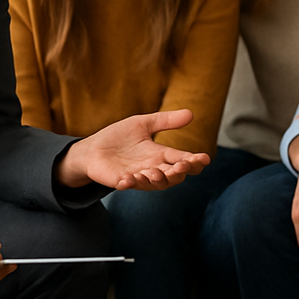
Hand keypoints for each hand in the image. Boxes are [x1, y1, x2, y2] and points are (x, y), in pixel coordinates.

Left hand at [54, 109, 208, 189]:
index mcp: (160, 154)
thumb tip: (191, 113)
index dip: (195, 161)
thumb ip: (165, 121)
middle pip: (174, 175)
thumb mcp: (143, 124)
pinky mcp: (121, 181)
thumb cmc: (119, 137)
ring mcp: (138, 176)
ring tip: (157, 172)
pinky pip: (129, 184)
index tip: (205, 158)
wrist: (92, 148)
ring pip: (155, 184)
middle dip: (180, 172)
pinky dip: (130, 183)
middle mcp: (153, 168)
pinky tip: (129, 179)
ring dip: (158, 180)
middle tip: (184, 165)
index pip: (182, 159)